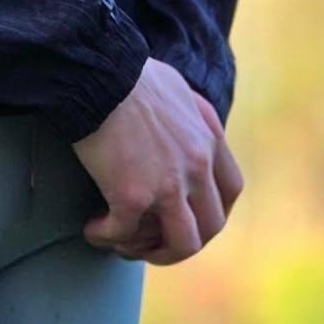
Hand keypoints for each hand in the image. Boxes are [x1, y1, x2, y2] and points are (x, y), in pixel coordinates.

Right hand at [74, 57, 243, 265]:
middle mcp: (197, 166)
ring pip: (182, 244)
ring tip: (127, 247)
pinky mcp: (133, 196)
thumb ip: (188, 117)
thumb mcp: (175, 90)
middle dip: (187, 240)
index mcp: (208, 140)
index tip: (194, 217)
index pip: (231, 190)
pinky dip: (107, 237)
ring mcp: (169, 185)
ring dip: (157, 254)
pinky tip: (92, 230)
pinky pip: (125, 234)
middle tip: (158, 241)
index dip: (215, 211)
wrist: (94, 69)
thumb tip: (182, 127)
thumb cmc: (125, 72)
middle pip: (211, 226)